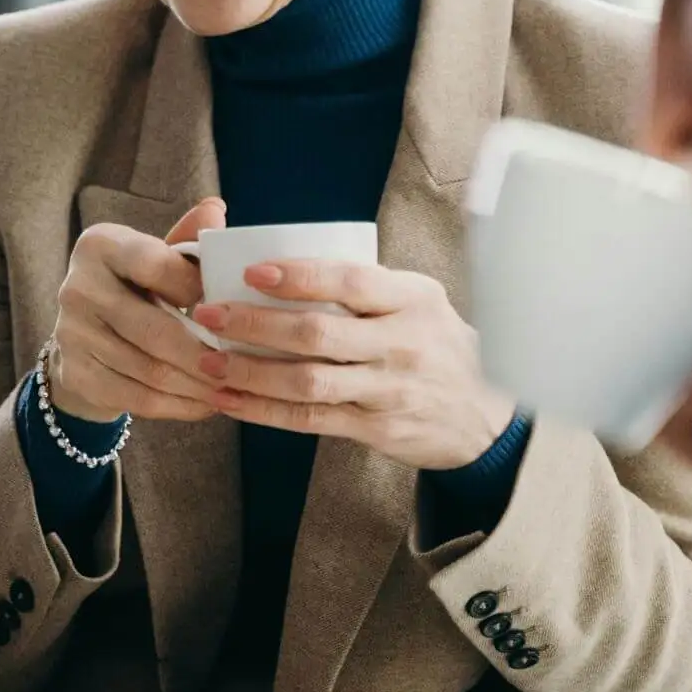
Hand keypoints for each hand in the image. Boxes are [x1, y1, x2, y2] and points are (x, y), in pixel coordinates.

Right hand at [46, 197, 226, 423]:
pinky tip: (205, 405)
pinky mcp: (75, 373)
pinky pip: (136, 398)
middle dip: (204, 353)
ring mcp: (72, 334)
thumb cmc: (135, 286)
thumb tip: (216, 210)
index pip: (154, 265)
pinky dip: (177, 406)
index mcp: (100, 246)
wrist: (84, 332)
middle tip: (241, 365)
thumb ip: (187, 239)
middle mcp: (78, 287)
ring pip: (149, 370)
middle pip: (153, 328)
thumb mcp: (157, 255)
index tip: (228, 306)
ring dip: (197, 385)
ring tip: (231, 388)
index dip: (195, 287)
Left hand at [195, 261, 515, 470]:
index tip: (252, 270)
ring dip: (250, 372)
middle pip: (318, 334)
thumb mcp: (419, 301)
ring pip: (307, 382)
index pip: (351, 282)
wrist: (483, 414)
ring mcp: (389, 390)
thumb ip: (368, 286)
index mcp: (412, 299)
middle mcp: (402, 344)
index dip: (300, 276)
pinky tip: (230, 401)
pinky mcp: (376, 428)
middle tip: (208, 313)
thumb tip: (287, 263)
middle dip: (255, 323)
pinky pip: (310, 421)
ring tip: (208, 361)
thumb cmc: (436, 343)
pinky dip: (264, 411)